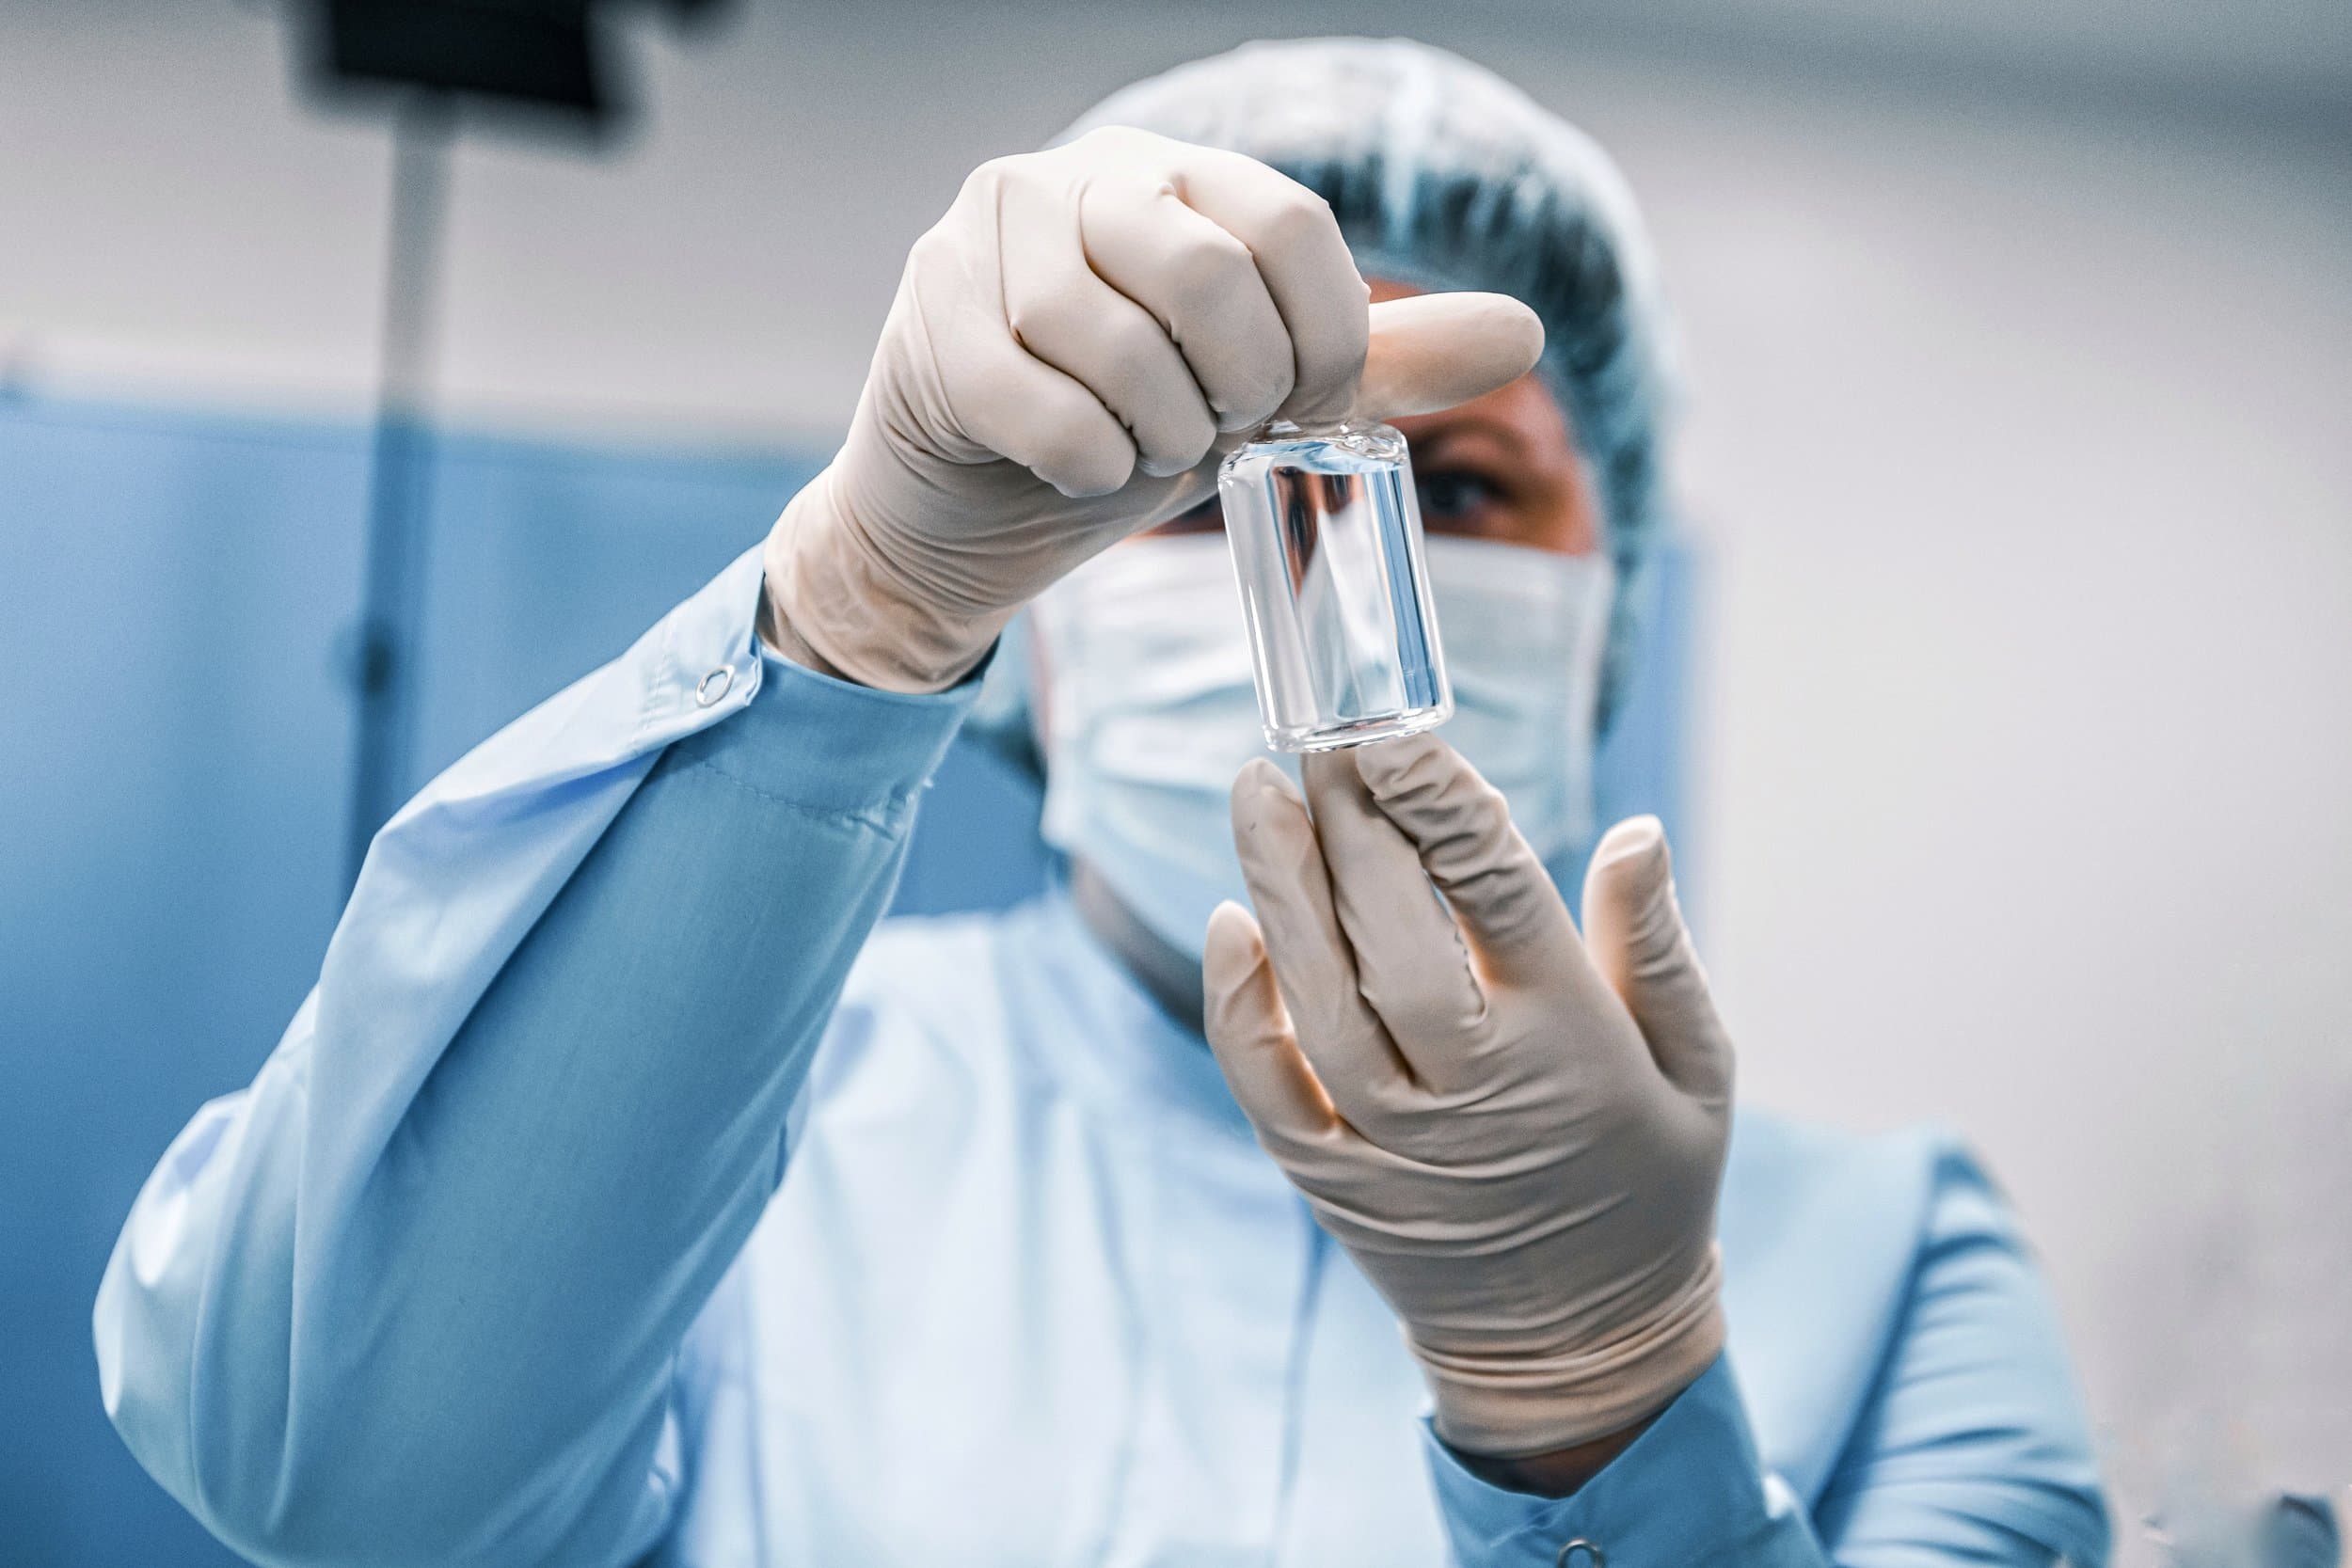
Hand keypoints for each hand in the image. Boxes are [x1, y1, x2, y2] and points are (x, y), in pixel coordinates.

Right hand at [762, 126, 1544, 691]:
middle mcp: (1077, 179)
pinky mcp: (932, 319)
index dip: (1327, 336)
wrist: (968, 515)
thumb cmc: (1121, 433)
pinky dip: (1084, 460)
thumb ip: (1376, 360)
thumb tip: (1525, 333)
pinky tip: (1083, 470)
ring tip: (1145, 450)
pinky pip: (1036, 399)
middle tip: (1221, 434)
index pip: (1292, 222)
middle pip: (1207, 270)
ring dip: (1154, 430)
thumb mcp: (1254, 395)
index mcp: (1176, 175)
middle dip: (1240, 388)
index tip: (1307, 406)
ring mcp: (989, 239)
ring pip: (1111, 337)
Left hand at [1203, 737, 1732, 1459]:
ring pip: (1317, 997)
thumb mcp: (1699, 1068)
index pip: (1494, 893)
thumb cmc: (1650, 1179)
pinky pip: (1267, 1084)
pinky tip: (1228, 923)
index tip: (1391, 733)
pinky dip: (1239, 1005)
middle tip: (1314, 741)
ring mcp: (1394, 1140)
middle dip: (1347, 829)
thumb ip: (1654, 947)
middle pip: (1390, 937)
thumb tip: (1635, 830)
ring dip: (1279, 889)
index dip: (1437, 804)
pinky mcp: (1332, 1179)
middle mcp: (1475, 1086)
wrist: (1581, 1347)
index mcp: (1572, 1041)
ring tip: (1253, 790)